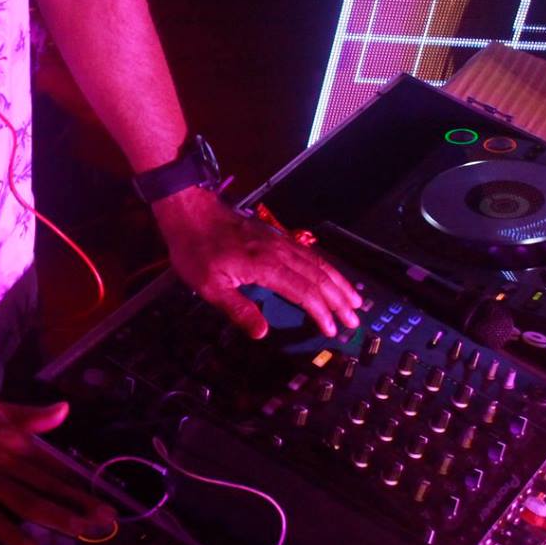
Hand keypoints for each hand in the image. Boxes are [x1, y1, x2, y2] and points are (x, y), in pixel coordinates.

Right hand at [0, 397, 116, 544]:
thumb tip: (64, 410)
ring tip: (82, 533)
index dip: (81, 485)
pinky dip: (11, 535)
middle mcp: (8, 463)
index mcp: (17, 441)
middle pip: (50, 488)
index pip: (56, 468)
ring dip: (58, 518)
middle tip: (107, 522)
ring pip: (29, 504)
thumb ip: (31, 415)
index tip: (104, 499)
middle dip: (81, 505)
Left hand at [153, 189, 362, 339]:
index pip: (304, 291)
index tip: (332, 330)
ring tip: (355, 300)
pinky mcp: (275, 236)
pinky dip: (326, 266)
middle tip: (355, 321)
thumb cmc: (196, 249)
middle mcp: (279, 252)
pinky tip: (330, 275)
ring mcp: (279, 241)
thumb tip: (263, 333)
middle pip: (318, 277)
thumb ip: (237, 309)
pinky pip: (309, 253)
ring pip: (318, 262)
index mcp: (266, 266)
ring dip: (339, 282)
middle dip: (339, 300)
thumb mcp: (207, 285)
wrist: (190, 210)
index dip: (321, 312)